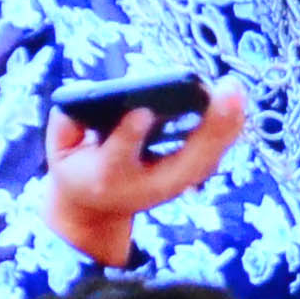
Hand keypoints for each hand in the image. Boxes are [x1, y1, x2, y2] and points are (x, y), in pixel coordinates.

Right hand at [38, 82, 249, 265]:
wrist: (97, 208)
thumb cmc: (79, 168)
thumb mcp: (60, 151)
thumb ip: (66, 127)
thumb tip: (88, 100)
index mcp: (107, 177)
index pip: (118, 156)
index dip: (129, 135)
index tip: (142, 112)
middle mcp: (146, 184)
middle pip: (182, 160)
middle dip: (207, 128)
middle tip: (224, 91)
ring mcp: (171, 184)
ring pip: (206, 158)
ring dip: (225, 126)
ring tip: (236, 90)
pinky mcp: (187, 177)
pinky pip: (214, 153)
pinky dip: (228, 129)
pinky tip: (239, 102)